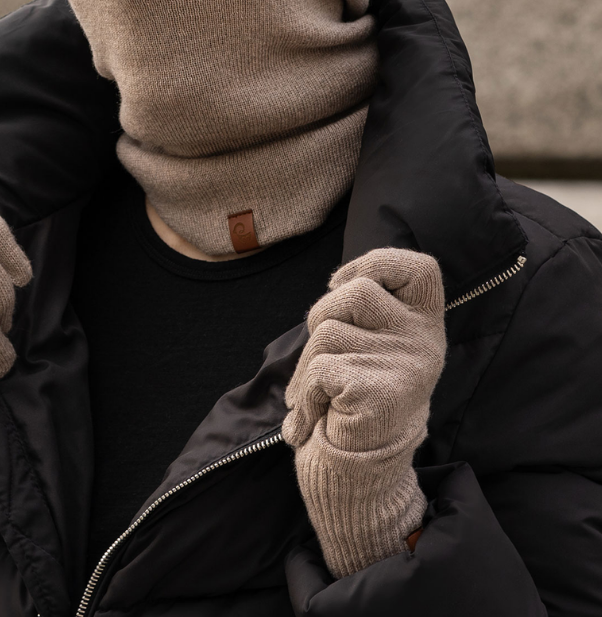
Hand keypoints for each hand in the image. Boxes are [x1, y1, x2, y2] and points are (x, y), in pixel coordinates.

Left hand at [283, 247, 445, 577]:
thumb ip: (370, 309)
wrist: (367, 467)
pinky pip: (318, 371)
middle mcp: (423, 342)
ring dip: (305, 363)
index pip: (417, 267)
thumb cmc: (364, 390)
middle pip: (354, 292)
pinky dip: (304, 395)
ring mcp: (403, 368)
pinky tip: (310, 419)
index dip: (376, 262)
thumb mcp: (379, 343)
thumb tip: (338, 279)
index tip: (343, 281)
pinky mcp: (376, 396)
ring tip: (315, 392)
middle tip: (319, 353)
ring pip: (327, 331)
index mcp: (426, 322)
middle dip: (320, 315)